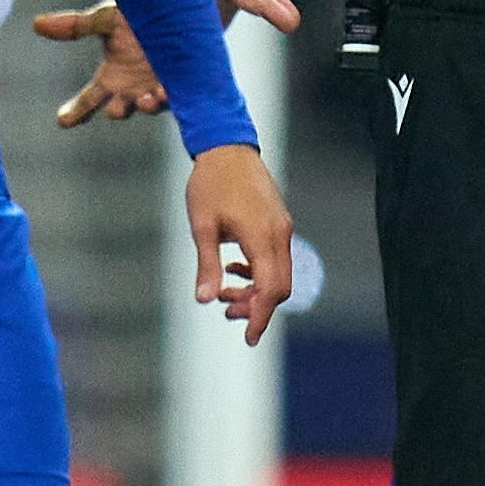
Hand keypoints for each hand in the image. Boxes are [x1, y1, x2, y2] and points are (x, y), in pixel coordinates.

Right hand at [34, 0, 168, 125]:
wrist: (180, 5)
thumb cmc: (140, 14)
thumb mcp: (107, 19)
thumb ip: (76, 26)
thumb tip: (37, 23)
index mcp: (111, 77)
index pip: (88, 100)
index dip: (75, 111)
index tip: (63, 120)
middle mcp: (132, 88)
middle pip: (118, 110)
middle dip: (117, 111)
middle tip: (114, 109)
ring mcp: (156, 87)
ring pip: (148, 107)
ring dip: (145, 105)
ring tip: (146, 98)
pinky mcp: (182, 83)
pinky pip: (175, 98)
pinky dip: (168, 96)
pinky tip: (165, 91)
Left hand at [185, 141, 295, 344]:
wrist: (227, 147)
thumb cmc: (210, 184)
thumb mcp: (202, 226)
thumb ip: (207, 265)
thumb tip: (205, 300)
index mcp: (261, 237)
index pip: (270, 289)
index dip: (260, 317)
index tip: (247, 338)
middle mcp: (279, 235)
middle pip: (280, 287)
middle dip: (255, 307)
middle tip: (225, 311)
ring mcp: (282, 228)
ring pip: (279, 274)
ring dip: (256, 290)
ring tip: (225, 292)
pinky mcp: (279, 223)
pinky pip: (277, 259)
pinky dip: (260, 273)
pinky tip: (235, 267)